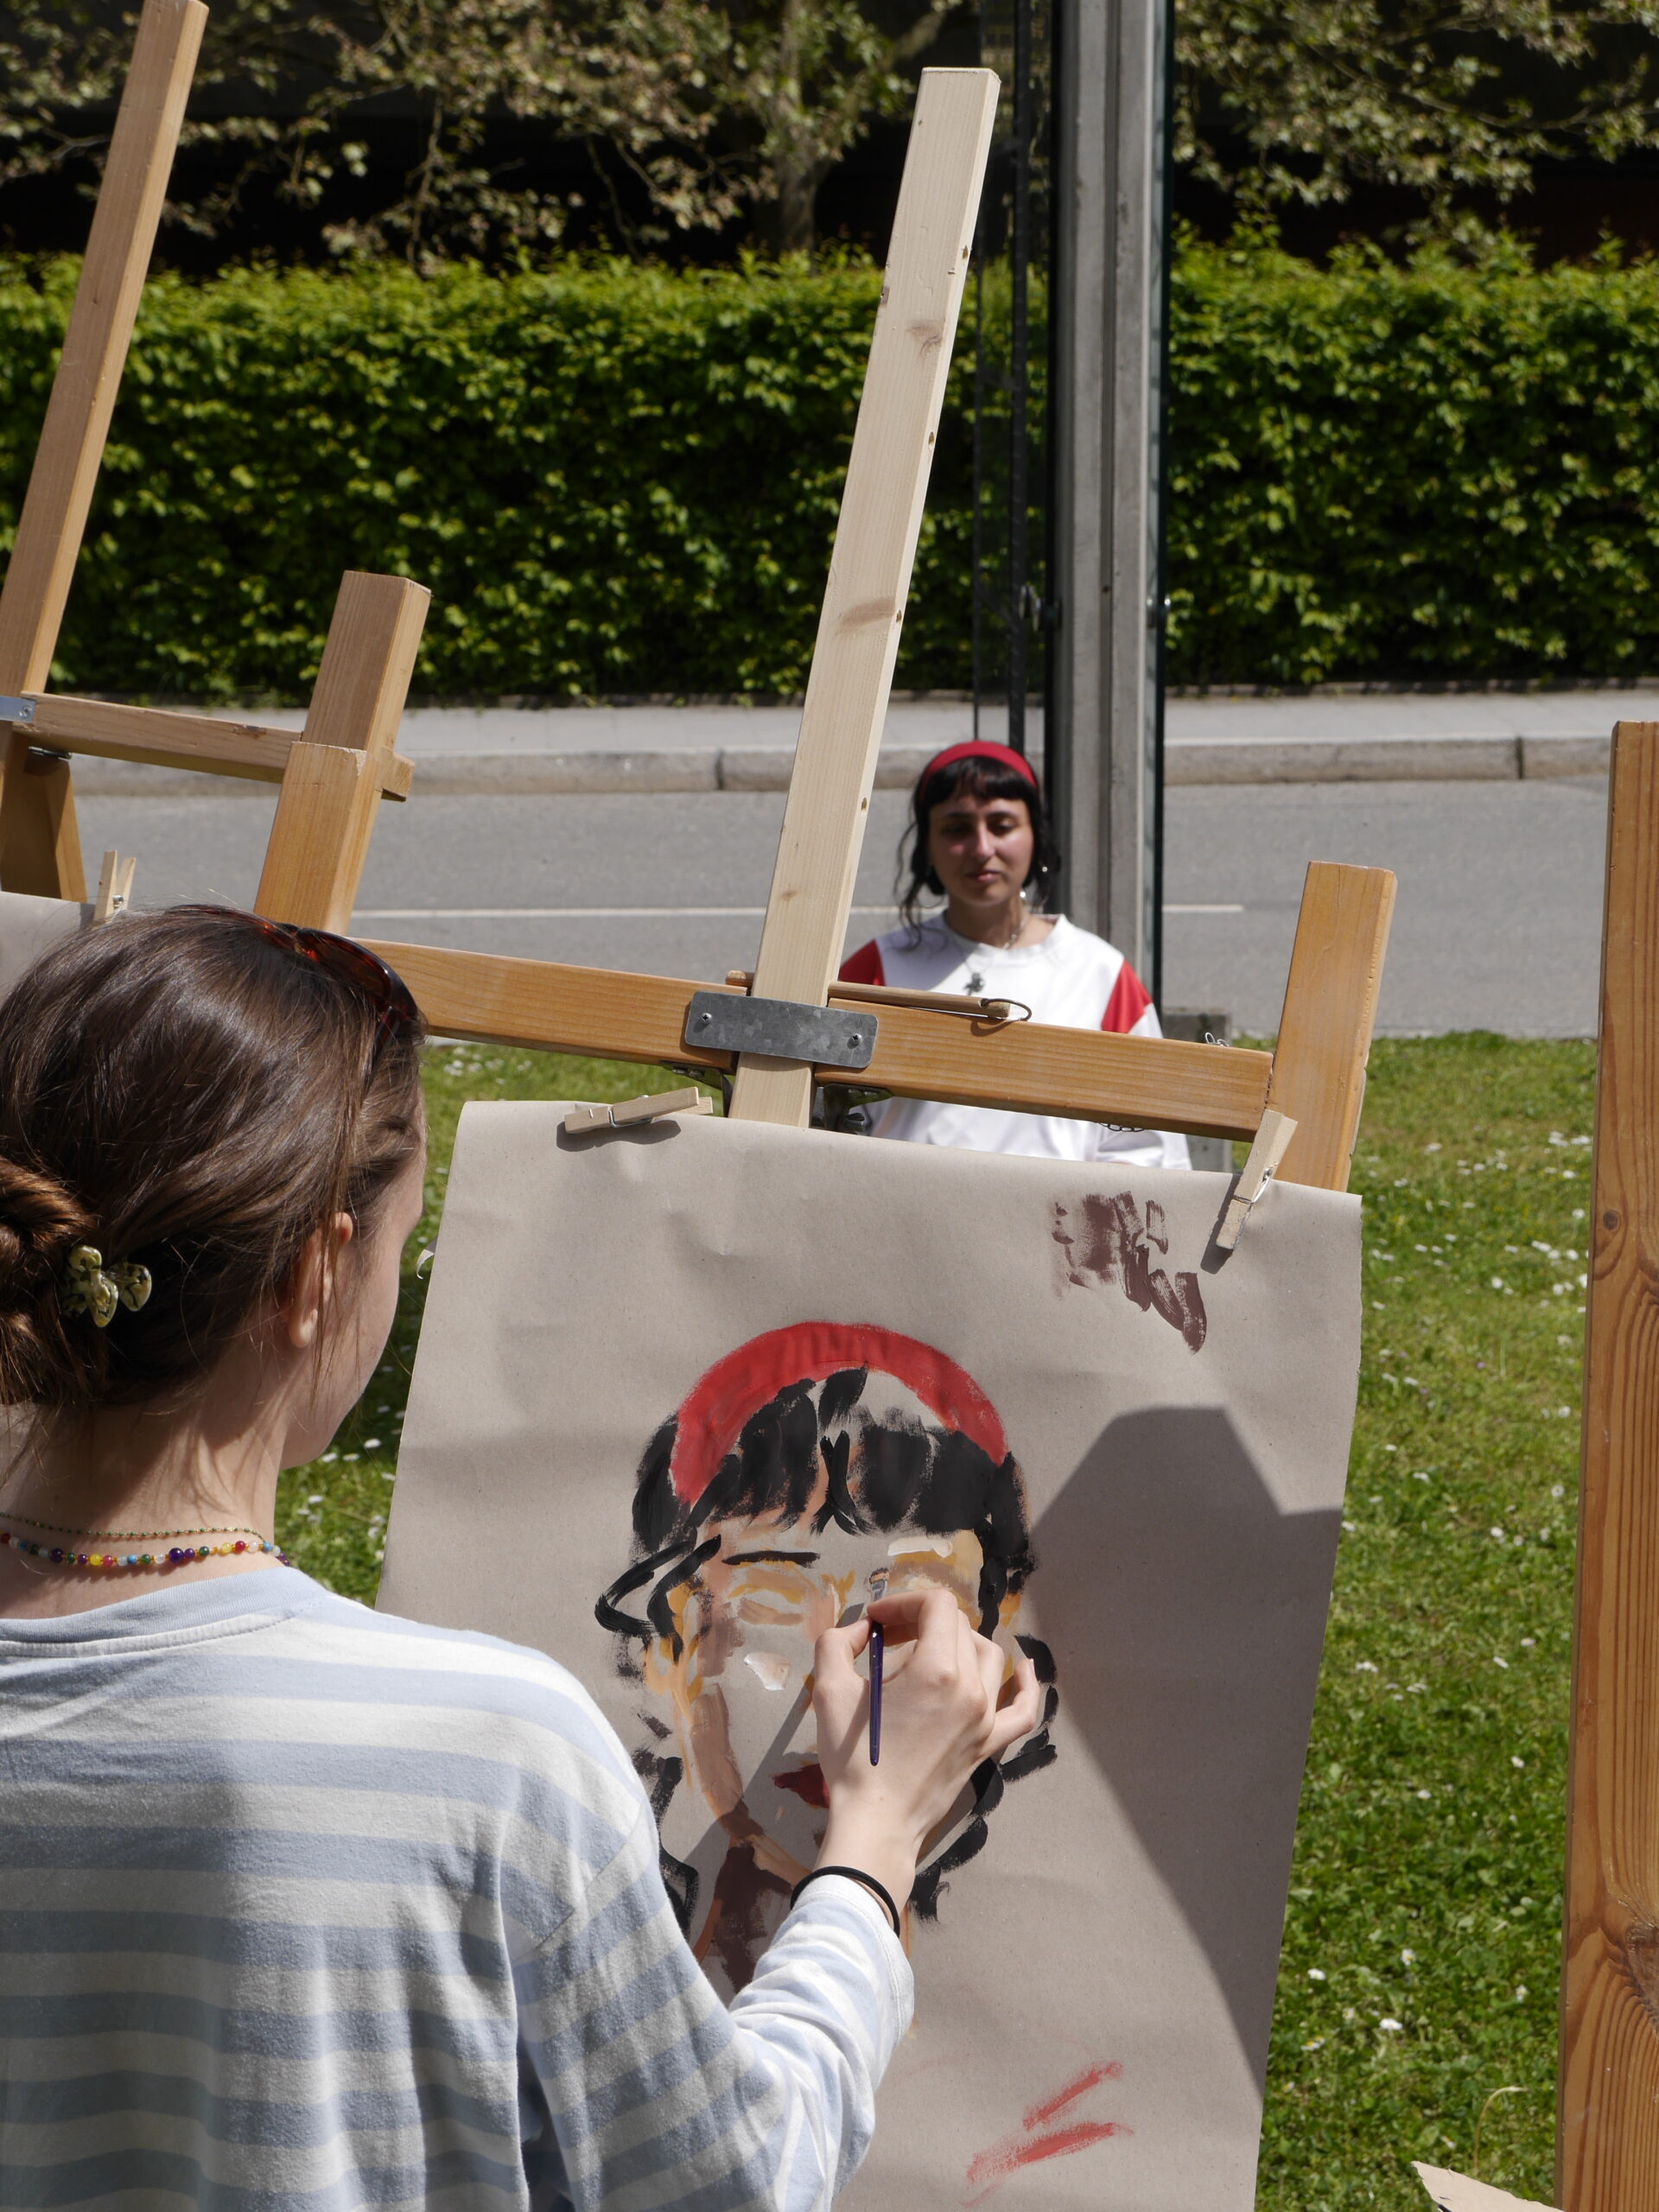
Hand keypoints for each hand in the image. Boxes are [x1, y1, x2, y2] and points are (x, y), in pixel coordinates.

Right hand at [809, 1588, 1041, 1923]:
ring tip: (925, 1651)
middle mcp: (971, 1688)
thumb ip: (838, 1643)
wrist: (877, 1822)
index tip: (876, 1622)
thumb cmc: (853, 1758)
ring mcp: (986, 1718)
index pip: (936, 1606)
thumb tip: (862, 1630)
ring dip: (957, 1642)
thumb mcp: (829, 1691)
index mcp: (936, 1669)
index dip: (904, 1602)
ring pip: (987, 1656)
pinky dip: (1026, 1685)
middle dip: (921, 1620)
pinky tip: (1023, 1669)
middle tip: (887, 1639)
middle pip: (958, 1627)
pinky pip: (1022, 1711)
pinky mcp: (989, 1745)